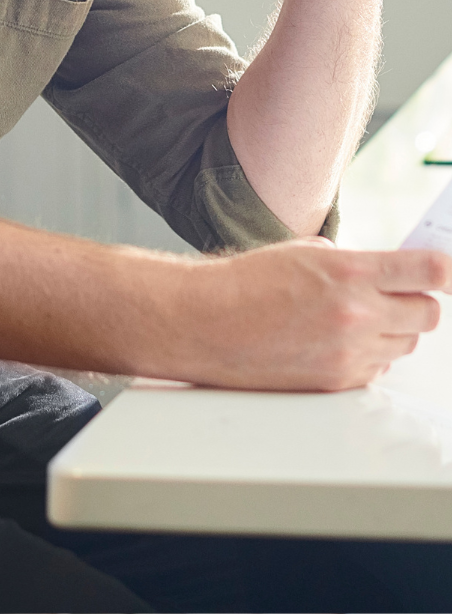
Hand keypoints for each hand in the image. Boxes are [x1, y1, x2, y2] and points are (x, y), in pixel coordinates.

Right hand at [167, 240, 450, 390]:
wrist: (206, 323)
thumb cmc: (243, 284)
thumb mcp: (301, 251)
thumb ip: (349, 261)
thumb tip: (380, 272)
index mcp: (348, 272)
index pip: (428, 271)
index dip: (446, 271)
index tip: (447, 272)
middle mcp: (356, 314)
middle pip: (427, 313)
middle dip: (416, 302)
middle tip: (395, 294)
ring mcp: (350, 353)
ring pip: (405, 344)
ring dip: (392, 330)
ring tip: (354, 319)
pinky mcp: (338, 382)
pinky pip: (378, 370)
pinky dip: (369, 357)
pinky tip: (336, 342)